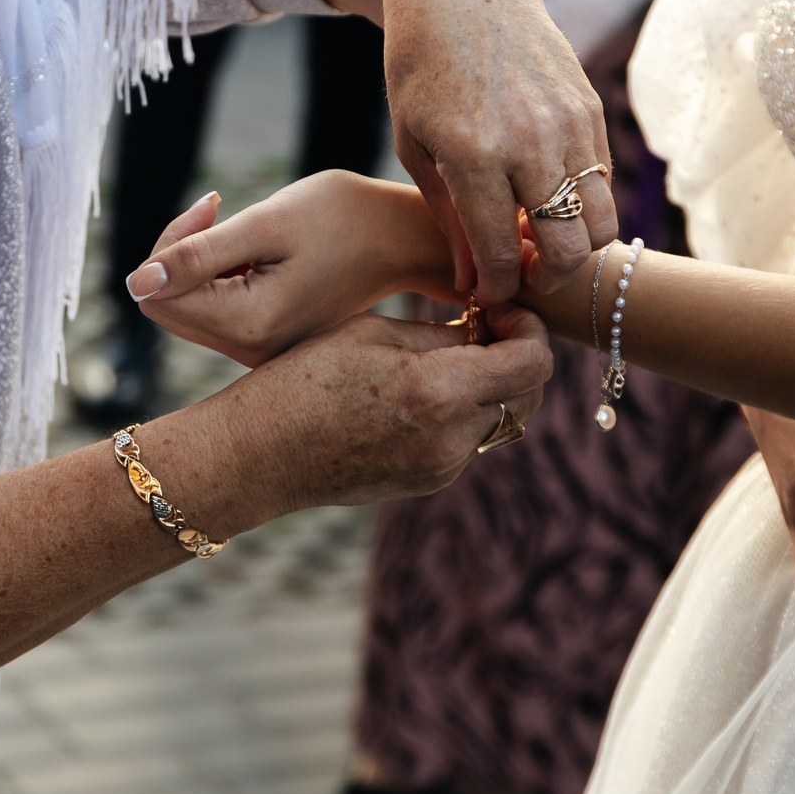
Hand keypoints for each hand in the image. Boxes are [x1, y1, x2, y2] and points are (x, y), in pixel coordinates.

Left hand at [128, 173, 457, 365]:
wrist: (404, 238)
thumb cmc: (342, 218)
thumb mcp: (266, 224)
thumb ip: (196, 254)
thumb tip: (134, 284)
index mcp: (248, 325)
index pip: (156, 294)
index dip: (170, 244)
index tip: (214, 207)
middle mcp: (251, 352)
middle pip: (166, 305)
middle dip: (180, 254)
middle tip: (221, 212)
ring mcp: (261, 353)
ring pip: (189, 308)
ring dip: (203, 264)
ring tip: (251, 234)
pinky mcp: (269, 343)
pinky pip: (217, 311)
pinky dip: (225, 277)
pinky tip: (262, 253)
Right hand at [198, 304, 553, 516]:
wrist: (260, 453)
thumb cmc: (305, 378)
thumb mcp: (375, 333)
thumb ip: (444, 333)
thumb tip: (488, 331)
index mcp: (440, 390)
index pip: (534, 361)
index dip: (528, 328)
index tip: (499, 311)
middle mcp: (453, 436)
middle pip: (528, 393)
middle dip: (515, 355)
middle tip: (480, 328)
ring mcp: (444, 466)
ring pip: (501, 416)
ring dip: (489, 385)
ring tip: (445, 359)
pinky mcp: (431, 482)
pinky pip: (469, 439)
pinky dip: (462, 411)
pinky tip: (419, 394)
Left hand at [380, 0, 614, 305]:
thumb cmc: (421, 70)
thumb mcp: (415, 144)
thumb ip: (448, 219)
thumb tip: (473, 285)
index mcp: (472, 154)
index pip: (502, 253)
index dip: (497, 287)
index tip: (489, 292)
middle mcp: (527, 141)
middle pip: (567, 250)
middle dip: (546, 278)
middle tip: (522, 273)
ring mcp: (567, 123)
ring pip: (602, 222)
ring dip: (575, 244)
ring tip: (541, 237)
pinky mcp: (589, 108)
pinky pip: (604, 181)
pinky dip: (585, 203)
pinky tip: (550, 196)